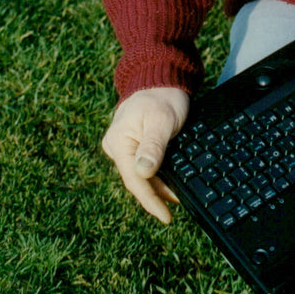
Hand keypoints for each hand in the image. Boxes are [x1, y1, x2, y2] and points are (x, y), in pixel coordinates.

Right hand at [101, 86, 189, 222]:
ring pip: (140, 174)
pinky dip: (156, 174)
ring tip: (177, 196)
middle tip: (178, 206)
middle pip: (137, 179)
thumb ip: (153, 147)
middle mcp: (116, 145)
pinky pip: (142, 164)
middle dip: (157, 195)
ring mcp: (122, 144)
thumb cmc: (163, 96)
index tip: (166, 217)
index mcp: (119, 141)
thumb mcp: (162, 121)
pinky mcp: (131, 142)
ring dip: (158, 185)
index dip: (151, 201)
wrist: (161, 76)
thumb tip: (143, 172)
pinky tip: (170, 182)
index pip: (134, 180)